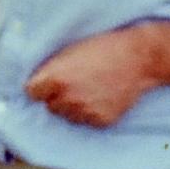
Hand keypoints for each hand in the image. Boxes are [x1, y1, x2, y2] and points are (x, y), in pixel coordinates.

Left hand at [25, 27, 157, 127]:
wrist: (137, 58)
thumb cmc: (103, 47)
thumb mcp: (70, 50)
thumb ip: (51, 68)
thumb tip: (35, 82)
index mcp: (56, 78)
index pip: (32, 92)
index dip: (38, 86)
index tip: (45, 83)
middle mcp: (68, 98)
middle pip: (50, 105)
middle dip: (57, 96)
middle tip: (74, 83)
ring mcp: (85, 112)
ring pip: (68, 115)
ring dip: (73, 106)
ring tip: (90, 89)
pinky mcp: (101, 121)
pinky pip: (87, 120)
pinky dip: (91, 112)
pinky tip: (101, 97)